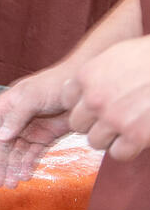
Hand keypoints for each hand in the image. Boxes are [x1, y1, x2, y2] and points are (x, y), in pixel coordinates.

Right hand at [0, 65, 72, 187]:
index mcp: (6, 106)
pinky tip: (25, 176)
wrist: (83, 88)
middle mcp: (14, 119)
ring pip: (15, 153)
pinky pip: (32, 154)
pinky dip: (27, 165)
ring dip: (11, 168)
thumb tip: (0, 137)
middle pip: (0, 145)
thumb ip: (15, 117)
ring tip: (11, 184)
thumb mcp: (31, 96)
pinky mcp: (45, 137)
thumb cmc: (55, 83)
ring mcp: (30, 129)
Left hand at [61, 35, 149, 161]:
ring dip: (109, 138)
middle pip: (77, 124)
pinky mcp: (136, 135)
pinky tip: (138, 138)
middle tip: (112, 119)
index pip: (67, 100)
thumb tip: (77, 87)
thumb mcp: (115, 56)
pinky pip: (118, 153)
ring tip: (126, 128)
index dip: (82, 104)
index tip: (97, 104)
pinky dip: (127, 149)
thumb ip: (94, 73)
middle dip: (93, 123)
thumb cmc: (149, 57)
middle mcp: (94, 98)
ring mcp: (114, 118)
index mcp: (86, 76)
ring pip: (94, 141)